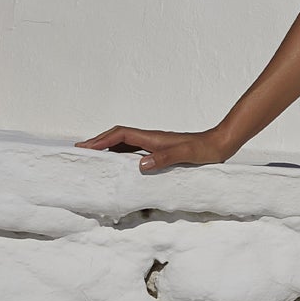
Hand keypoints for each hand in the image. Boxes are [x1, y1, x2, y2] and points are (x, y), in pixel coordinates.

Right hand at [75, 125, 232, 173]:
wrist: (220, 144)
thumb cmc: (205, 149)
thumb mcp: (186, 154)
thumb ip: (165, 158)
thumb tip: (141, 165)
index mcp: (152, 138)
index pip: (120, 135)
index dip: (101, 140)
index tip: (84, 147)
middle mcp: (150, 139)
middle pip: (117, 137)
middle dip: (98, 143)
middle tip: (79, 152)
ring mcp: (155, 145)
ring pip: (124, 144)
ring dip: (107, 149)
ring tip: (92, 159)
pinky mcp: (160, 151)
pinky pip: (134, 151)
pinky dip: (121, 155)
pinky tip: (118, 166)